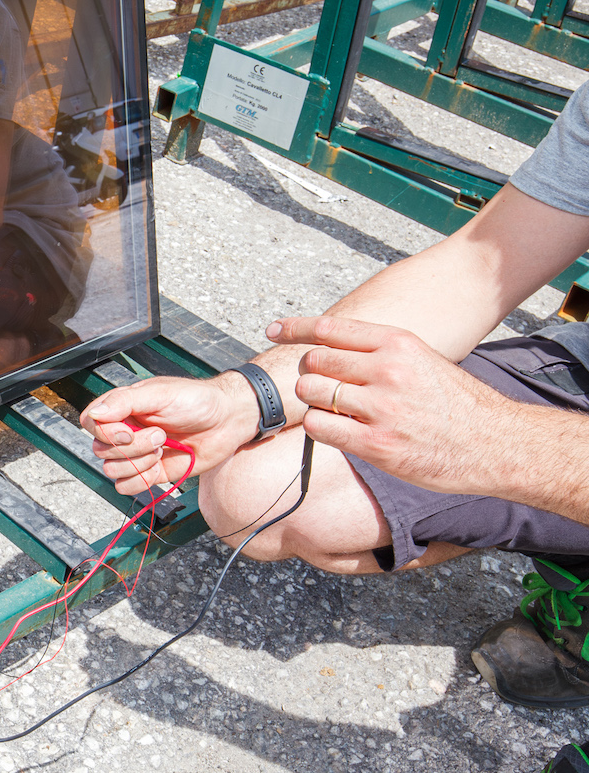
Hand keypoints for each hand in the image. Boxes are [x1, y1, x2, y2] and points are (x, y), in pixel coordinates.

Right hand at [80, 373, 258, 495]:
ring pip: (112, 471)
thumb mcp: (159, 394)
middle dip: (133, 447)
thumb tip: (94, 413)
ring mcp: (136, 454)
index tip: (129, 430)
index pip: (90, 423)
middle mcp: (124, 431)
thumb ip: (123, 401)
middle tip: (161, 434)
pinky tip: (161, 465)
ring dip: (140, 463)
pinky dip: (143, 480)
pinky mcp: (149, 474)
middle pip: (101, 450)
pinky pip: (126, 488)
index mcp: (122, 407)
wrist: (227, 422)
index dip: (105, 432)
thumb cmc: (196, 401)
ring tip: (164, 447)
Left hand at [269, 315, 512, 493]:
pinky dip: (318, 428)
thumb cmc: (456, 403)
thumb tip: (331, 348)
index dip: (295, 328)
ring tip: (332, 411)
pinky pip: (319, 427)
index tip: (274, 330)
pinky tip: (335, 430)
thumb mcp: (423, 359)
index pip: (330, 328)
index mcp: (397, 343)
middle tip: (321, 388)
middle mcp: (387, 370)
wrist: (497, 444)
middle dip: (310, 375)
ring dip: (311, 403)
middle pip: (314, 361)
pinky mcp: (377, 443)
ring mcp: (381, 408)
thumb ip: (380, 352)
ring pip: (311, 393)